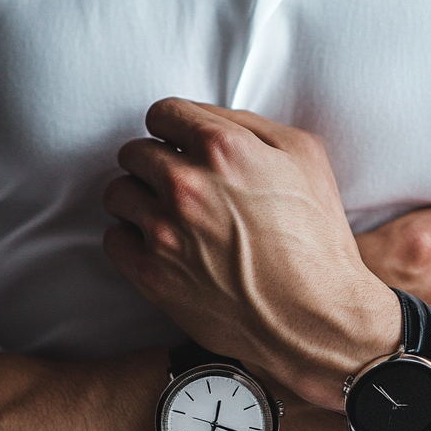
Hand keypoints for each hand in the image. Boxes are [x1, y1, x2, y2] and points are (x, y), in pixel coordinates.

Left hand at [103, 99, 398, 409]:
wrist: (315, 317)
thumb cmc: (317, 239)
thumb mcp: (304, 156)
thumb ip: (249, 124)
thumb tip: (206, 118)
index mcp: (222, 148)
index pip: (161, 113)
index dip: (172, 128)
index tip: (177, 144)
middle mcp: (186, 185)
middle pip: (134, 152)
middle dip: (155, 163)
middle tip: (179, 185)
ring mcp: (164, 231)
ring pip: (118, 194)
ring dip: (138, 199)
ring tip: (168, 216)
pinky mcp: (152, 274)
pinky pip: (113, 240)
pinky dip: (130, 239)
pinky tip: (161, 245)